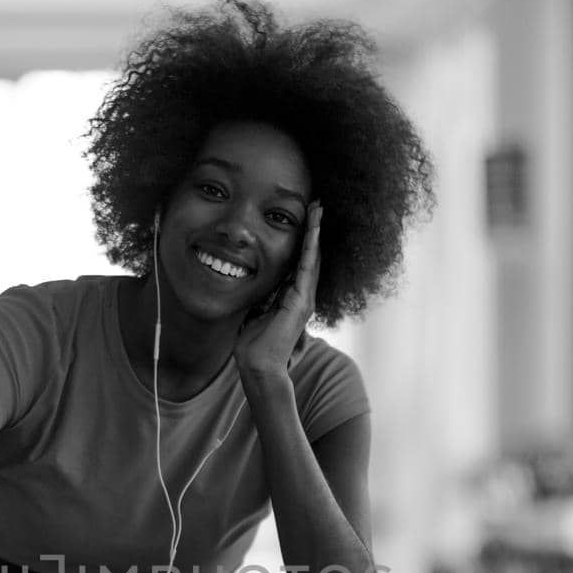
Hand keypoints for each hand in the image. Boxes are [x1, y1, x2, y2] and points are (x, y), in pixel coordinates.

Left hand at [234, 199, 321, 381]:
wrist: (258, 367)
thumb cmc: (254, 346)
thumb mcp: (254, 313)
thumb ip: (259, 299)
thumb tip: (254, 288)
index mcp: (291, 297)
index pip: (299, 262)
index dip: (302, 240)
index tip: (304, 218)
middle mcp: (302, 296)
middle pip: (310, 255)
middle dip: (313, 229)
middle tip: (317, 205)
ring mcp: (304, 299)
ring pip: (312, 257)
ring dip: (315, 232)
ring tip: (319, 209)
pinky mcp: (301, 302)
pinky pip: (307, 268)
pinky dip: (311, 247)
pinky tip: (314, 229)